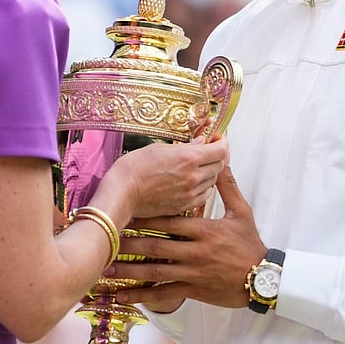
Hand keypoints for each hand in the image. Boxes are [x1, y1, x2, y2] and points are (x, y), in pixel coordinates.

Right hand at [102, 139, 227, 219]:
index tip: (216, 138)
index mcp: (189, 158)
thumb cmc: (134, 169)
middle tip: (208, 150)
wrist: (121, 193)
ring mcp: (190, 193)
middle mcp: (194, 176)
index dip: (222, 142)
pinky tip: (191, 182)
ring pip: (213, 181)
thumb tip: (200, 142)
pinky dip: (202, 188)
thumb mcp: (159, 148)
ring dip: (209, 172)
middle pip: (220, 165)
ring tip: (196, 166)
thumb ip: (185, 146)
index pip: (221, 149)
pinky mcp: (184, 206)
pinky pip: (203, 196)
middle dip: (216, 156)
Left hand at [108, 166, 266, 309]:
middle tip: (108, 239)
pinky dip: (142, 296)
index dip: (146, 219)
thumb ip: (228, 186)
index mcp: (204, 230)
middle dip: (130, 243)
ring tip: (108, 267)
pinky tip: (124, 296)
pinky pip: (164, 293)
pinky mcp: (193, 290)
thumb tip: (222, 160)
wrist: (262, 278)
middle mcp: (195, 251)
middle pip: (157, 246)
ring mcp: (193, 272)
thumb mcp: (242, 211)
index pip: (169, 222)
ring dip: (130, 270)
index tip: (126, 214)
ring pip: (155, 271)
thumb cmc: (250, 243)